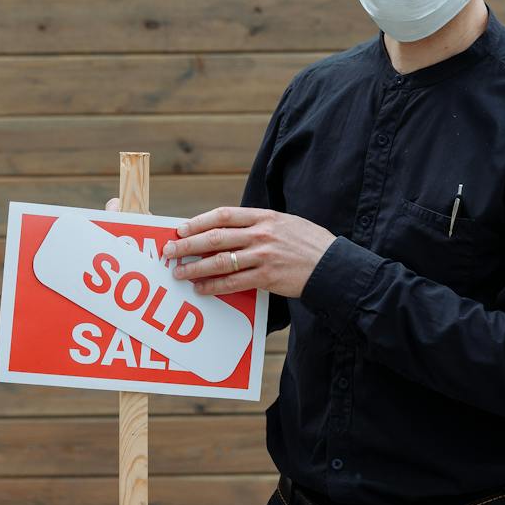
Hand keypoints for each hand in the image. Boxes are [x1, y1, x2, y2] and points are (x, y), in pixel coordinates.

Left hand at [161, 206, 333, 298]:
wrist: (333, 265)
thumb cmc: (310, 244)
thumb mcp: (286, 223)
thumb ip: (259, 225)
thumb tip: (229, 231)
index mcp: (265, 217)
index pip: (224, 215)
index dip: (198, 221)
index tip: (181, 228)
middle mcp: (262, 234)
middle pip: (215, 237)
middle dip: (188, 244)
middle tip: (170, 250)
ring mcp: (264, 256)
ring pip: (220, 261)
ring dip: (195, 267)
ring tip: (179, 272)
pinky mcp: (267, 277)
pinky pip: (233, 282)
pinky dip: (214, 286)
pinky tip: (202, 288)